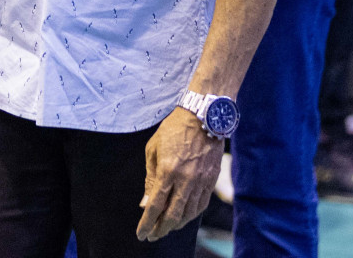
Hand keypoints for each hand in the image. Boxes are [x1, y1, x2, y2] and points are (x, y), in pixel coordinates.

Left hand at [136, 108, 222, 240]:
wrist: (202, 116)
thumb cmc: (173, 130)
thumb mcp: (153, 149)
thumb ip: (150, 178)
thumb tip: (146, 203)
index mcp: (167, 170)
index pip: (156, 205)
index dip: (147, 223)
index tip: (141, 234)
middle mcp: (186, 179)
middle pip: (173, 215)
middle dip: (160, 229)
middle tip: (152, 236)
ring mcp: (201, 181)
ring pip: (188, 214)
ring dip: (175, 225)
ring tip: (165, 229)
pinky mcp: (211, 180)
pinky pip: (201, 205)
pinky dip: (190, 216)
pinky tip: (183, 218)